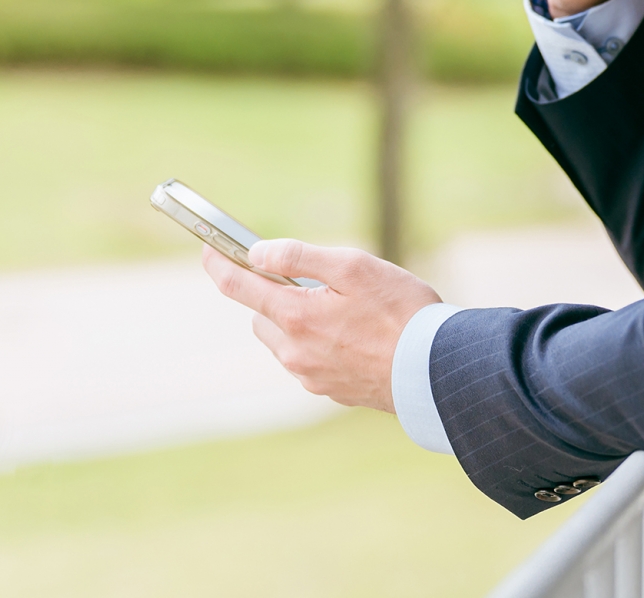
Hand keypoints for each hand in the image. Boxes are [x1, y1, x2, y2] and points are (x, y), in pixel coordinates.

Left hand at [201, 240, 439, 411]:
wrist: (436, 370)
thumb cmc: (402, 312)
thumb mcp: (353, 268)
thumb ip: (299, 258)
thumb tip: (258, 253)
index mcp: (295, 317)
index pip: (239, 286)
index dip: (218, 265)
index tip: (206, 251)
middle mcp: (295, 352)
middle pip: (262, 316)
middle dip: (274, 296)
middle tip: (311, 281)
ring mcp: (311, 376)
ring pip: (284, 340)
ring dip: (297, 322)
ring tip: (344, 310)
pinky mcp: (330, 391)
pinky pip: (308, 360)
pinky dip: (317, 343)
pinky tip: (354, 336)